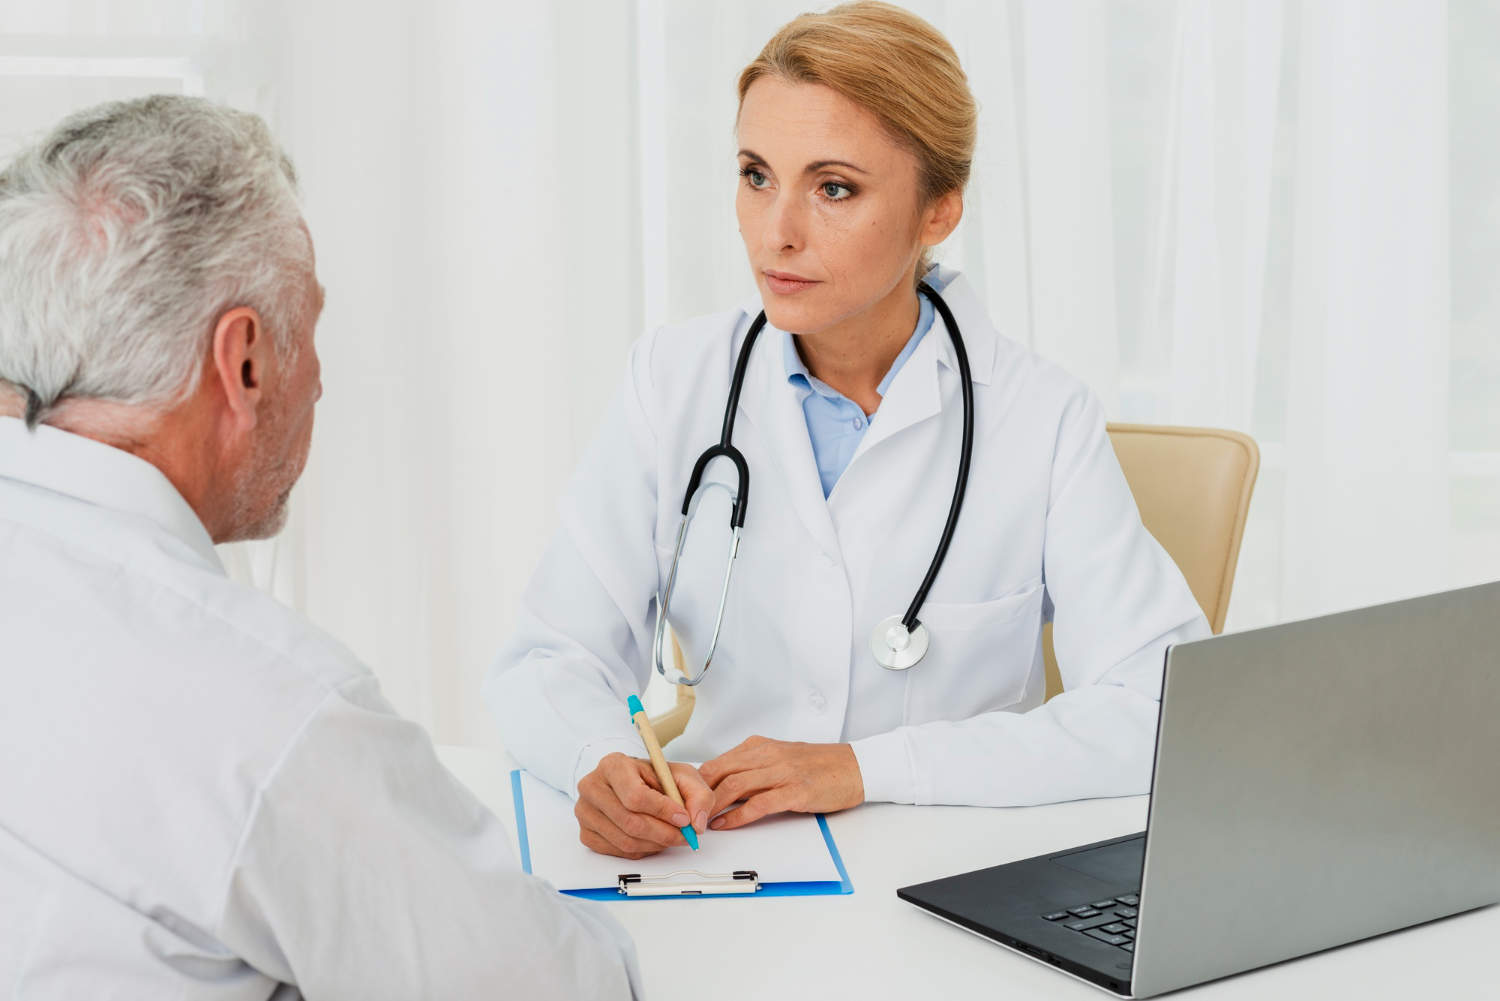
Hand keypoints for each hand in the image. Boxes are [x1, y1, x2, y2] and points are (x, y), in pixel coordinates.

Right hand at [575, 753, 713, 858]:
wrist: (632, 782)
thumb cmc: (654, 778)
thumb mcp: (683, 776)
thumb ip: (698, 795)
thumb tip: (696, 822)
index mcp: (613, 765)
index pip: (635, 796)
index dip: (663, 811)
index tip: (684, 819)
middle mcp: (592, 786)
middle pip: (630, 822)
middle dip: (664, 833)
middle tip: (685, 835)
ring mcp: (585, 811)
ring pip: (625, 840)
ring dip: (655, 844)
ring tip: (671, 836)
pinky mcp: (586, 833)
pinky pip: (618, 851)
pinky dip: (642, 850)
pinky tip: (652, 839)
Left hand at [698, 736, 863, 831]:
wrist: (855, 767)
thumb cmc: (819, 765)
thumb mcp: (781, 757)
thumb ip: (754, 766)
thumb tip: (723, 784)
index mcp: (760, 746)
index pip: (717, 762)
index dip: (697, 783)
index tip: (686, 799)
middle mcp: (768, 754)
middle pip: (720, 772)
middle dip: (698, 795)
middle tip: (686, 814)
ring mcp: (782, 772)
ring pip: (735, 786)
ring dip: (713, 806)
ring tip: (699, 821)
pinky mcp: (795, 791)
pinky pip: (758, 804)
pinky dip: (737, 816)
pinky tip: (725, 825)